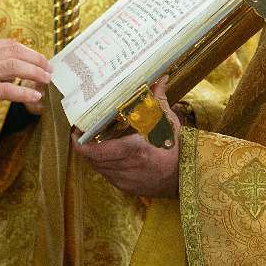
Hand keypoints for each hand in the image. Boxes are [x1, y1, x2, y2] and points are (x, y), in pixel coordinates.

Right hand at [0, 39, 51, 121]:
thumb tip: (8, 72)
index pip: (9, 44)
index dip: (28, 51)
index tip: (39, 59)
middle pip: (16, 52)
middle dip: (36, 60)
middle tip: (49, 69)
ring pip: (15, 67)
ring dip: (35, 73)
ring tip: (46, 80)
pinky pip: (7, 90)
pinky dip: (24, 92)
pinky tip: (34, 96)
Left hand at [72, 78, 180, 198]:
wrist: (190, 177)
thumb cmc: (179, 147)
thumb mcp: (168, 121)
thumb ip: (158, 98)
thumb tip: (160, 77)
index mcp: (134, 151)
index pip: (96, 152)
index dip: (80, 144)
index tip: (75, 132)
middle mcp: (127, 169)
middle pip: (93, 161)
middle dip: (83, 148)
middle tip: (80, 133)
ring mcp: (127, 181)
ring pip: (99, 169)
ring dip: (93, 157)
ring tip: (90, 141)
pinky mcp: (129, 188)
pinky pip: (109, 176)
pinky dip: (104, 165)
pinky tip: (106, 154)